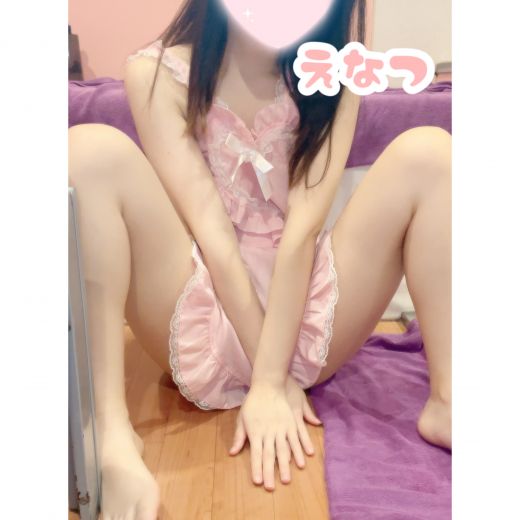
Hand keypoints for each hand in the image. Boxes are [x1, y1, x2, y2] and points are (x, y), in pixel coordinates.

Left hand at [228, 375, 321, 490]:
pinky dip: (300, 451)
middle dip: (270, 472)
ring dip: (285, 465)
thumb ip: (239, 435)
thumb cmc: (253, 401)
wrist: (267, 384)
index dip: (257, 468)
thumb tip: (232, 452)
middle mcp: (269, 432)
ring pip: (284, 450)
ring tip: (287, 479)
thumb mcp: (242, 417)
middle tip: (271, 488)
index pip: (256, 454)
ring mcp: (281, 427)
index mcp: (256, 432)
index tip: (258, 482)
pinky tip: (302, 461)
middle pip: (269, 455)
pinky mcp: (291, 422)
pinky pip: (296, 439)